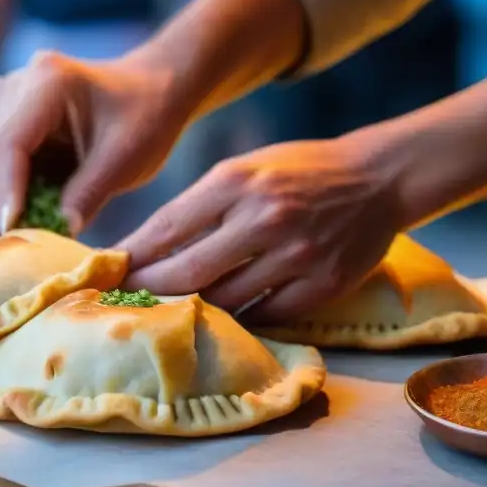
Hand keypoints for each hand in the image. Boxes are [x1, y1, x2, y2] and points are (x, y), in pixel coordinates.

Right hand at [0, 51, 185, 233]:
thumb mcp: (126, 158)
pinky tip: (45, 193)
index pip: (9, 144)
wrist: (149, 92)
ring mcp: (1, 98)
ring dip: (11, 197)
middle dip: (9, 201)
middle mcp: (15, 84)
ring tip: (52, 210)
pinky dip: (13, 189)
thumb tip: (56, 234)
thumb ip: (88, 195)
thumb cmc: (145, 118)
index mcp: (49, 82)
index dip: (7, 191)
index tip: (12, 230)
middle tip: (44, 233)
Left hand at [116, 136, 405, 321]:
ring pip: (224, 300)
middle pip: (187, 272)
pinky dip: (241, 317)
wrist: (378, 178)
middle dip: (149, 291)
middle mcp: (263, 218)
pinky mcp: (322, 286)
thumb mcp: (244, 169)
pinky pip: (265, 315)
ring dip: (193, 309)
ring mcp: (295, 255)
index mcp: (236, 182)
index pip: (166, 229)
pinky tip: (224, 317)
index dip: (132, 257)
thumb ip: (200, 205)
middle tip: (127, 303)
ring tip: (169, 314)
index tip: (108, 273)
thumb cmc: (299, 172)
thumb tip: (147, 248)